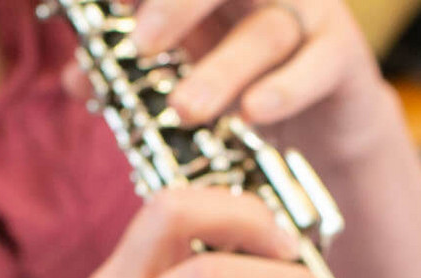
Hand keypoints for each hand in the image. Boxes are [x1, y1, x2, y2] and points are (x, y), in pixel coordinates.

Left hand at [128, 0, 398, 168]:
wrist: (326, 122)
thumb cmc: (246, 83)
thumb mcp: (184, 68)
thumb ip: (132, 68)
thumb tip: (77, 79)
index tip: (111, 9)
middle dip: (177, 7)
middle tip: (142, 46)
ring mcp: (309, 14)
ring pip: (266, 33)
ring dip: (222, 72)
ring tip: (185, 110)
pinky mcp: (343, 55)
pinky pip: (318, 66)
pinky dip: (285, 89)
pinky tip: (254, 113)